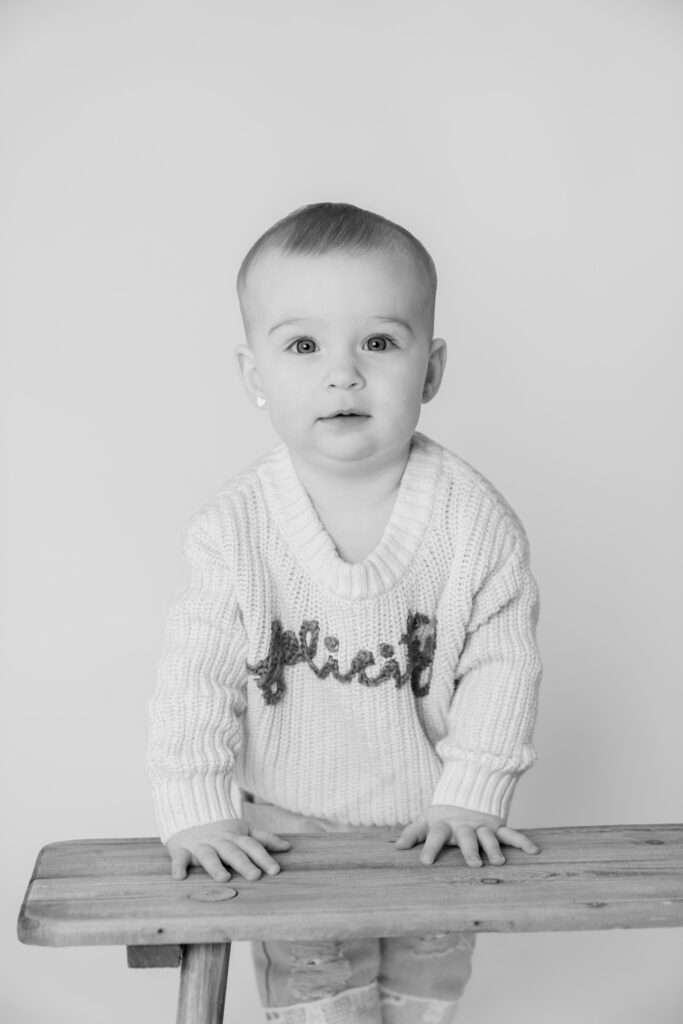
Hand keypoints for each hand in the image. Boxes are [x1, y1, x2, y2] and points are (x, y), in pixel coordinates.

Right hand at [165, 819, 291, 881]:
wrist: (190, 812)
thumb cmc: (222, 829)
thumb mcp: (244, 830)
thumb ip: (265, 839)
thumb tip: (288, 847)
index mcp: (235, 838)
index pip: (253, 846)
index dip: (264, 858)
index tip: (275, 870)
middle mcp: (220, 842)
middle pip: (233, 852)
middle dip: (244, 863)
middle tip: (255, 876)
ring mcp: (201, 846)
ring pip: (209, 856)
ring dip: (216, 867)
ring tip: (224, 878)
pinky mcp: (182, 850)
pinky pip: (179, 858)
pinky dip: (178, 867)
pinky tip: (179, 877)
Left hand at [395, 804, 539, 866]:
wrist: (467, 792)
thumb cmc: (442, 816)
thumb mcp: (425, 821)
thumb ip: (412, 833)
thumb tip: (396, 848)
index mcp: (444, 825)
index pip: (434, 836)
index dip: (429, 848)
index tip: (425, 862)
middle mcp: (464, 826)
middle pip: (466, 837)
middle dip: (470, 850)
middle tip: (473, 864)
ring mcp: (482, 826)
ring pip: (489, 837)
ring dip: (493, 848)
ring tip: (498, 862)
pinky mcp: (498, 826)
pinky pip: (511, 834)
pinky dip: (523, 842)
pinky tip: (534, 851)